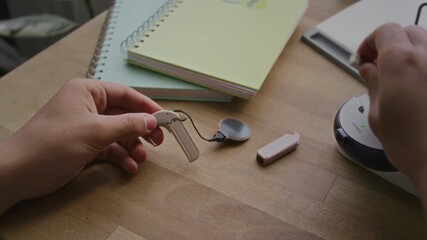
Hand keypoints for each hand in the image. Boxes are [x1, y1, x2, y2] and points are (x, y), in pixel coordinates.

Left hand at [0, 78, 163, 212]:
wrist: (22, 172)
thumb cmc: (56, 142)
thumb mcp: (95, 130)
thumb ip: (127, 124)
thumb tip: (152, 121)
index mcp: (88, 92)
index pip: (124, 94)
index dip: (146, 105)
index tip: (164, 118)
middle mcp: (88, 107)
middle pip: (124, 115)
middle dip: (141, 129)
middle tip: (159, 141)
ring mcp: (87, 128)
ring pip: (119, 133)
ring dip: (132, 146)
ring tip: (141, 159)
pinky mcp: (85, 146)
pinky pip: (110, 148)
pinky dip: (121, 156)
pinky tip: (129, 167)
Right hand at [357, 23, 426, 189]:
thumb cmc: (414, 146)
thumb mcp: (378, 115)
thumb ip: (373, 84)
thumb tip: (369, 70)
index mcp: (401, 63)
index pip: (385, 32)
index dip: (370, 43)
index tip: (364, 58)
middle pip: (407, 32)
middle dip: (389, 45)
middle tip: (378, 65)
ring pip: (425, 43)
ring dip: (409, 53)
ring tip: (399, 76)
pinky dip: (423, 67)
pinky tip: (417, 87)